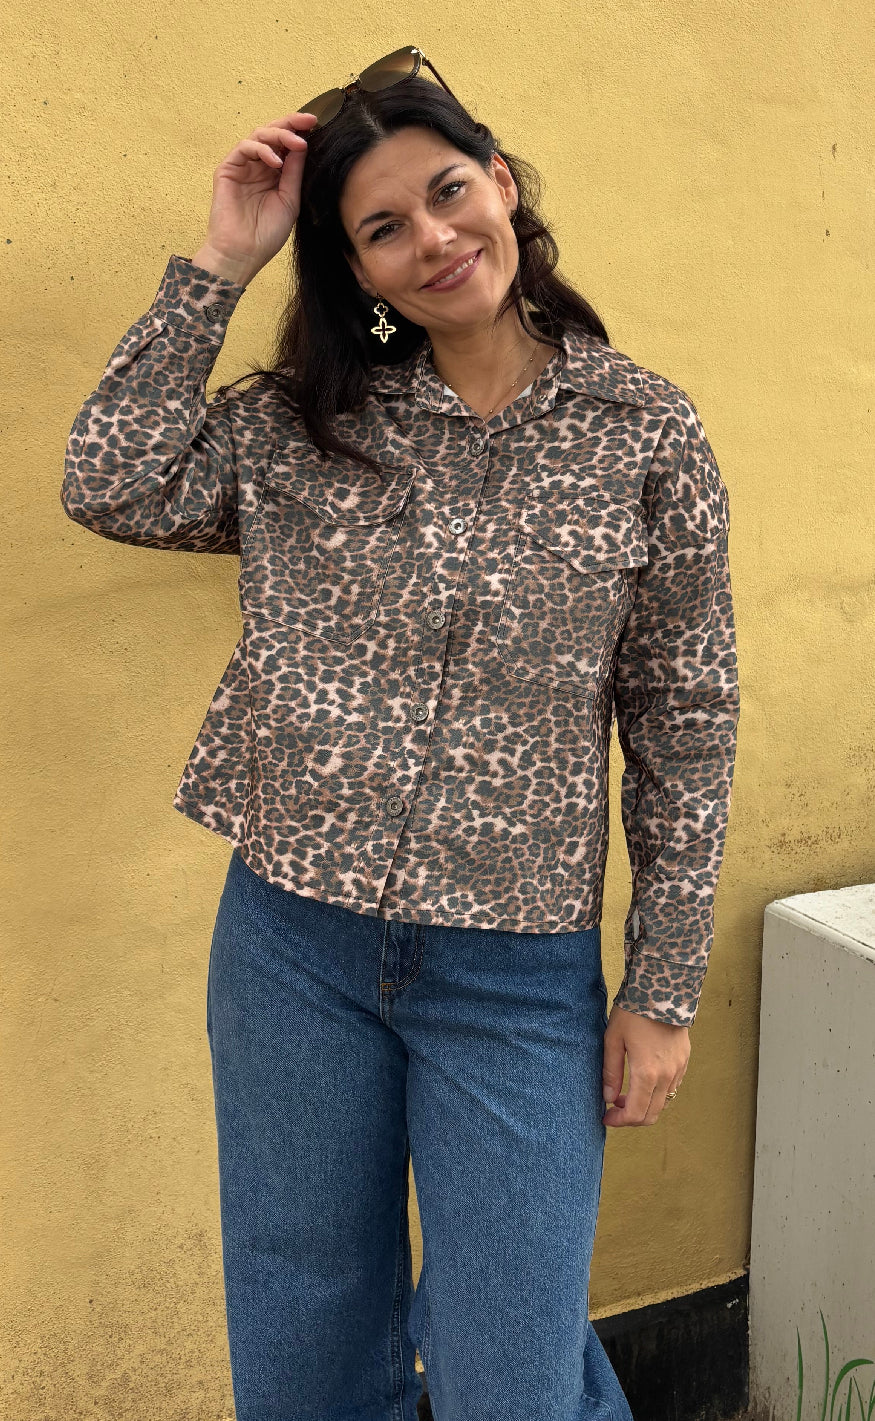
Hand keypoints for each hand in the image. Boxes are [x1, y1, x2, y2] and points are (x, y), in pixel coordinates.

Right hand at [193, 112, 318, 283]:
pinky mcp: (228, 168)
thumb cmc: (267, 234)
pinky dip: (262, 149)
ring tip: (296, 144)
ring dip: (280, 135)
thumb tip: (304, 144)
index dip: (300, 131)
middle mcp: (258, 166)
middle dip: (291, 123)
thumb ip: (295, 172)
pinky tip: (276, 162)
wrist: (243, 254)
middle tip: (309, 122)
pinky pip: (245, 147)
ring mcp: (242, 166)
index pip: (287, 144)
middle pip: (273, 133)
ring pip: (259, 135)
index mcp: (274, 174)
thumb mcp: (290, 200)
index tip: (317, 124)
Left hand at [602, 1004, 689, 1126]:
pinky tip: (644, 1080)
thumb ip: (611, 1072)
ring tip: (626, 1093)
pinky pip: (672, 1088)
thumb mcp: (613, 1039)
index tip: (606, 1117)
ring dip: (645, 1106)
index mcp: (646, 1073)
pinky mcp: (684, 1061)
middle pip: (651, 1115)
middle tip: (614, 1109)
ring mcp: (678, 1070)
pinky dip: (657, 1093)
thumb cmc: (633, 1013)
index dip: (619, 1121)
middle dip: (631, 1118)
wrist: (662, 991)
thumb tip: (608, 1098)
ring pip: (663, 1103)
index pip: (635, 1114)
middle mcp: (666, 1076)